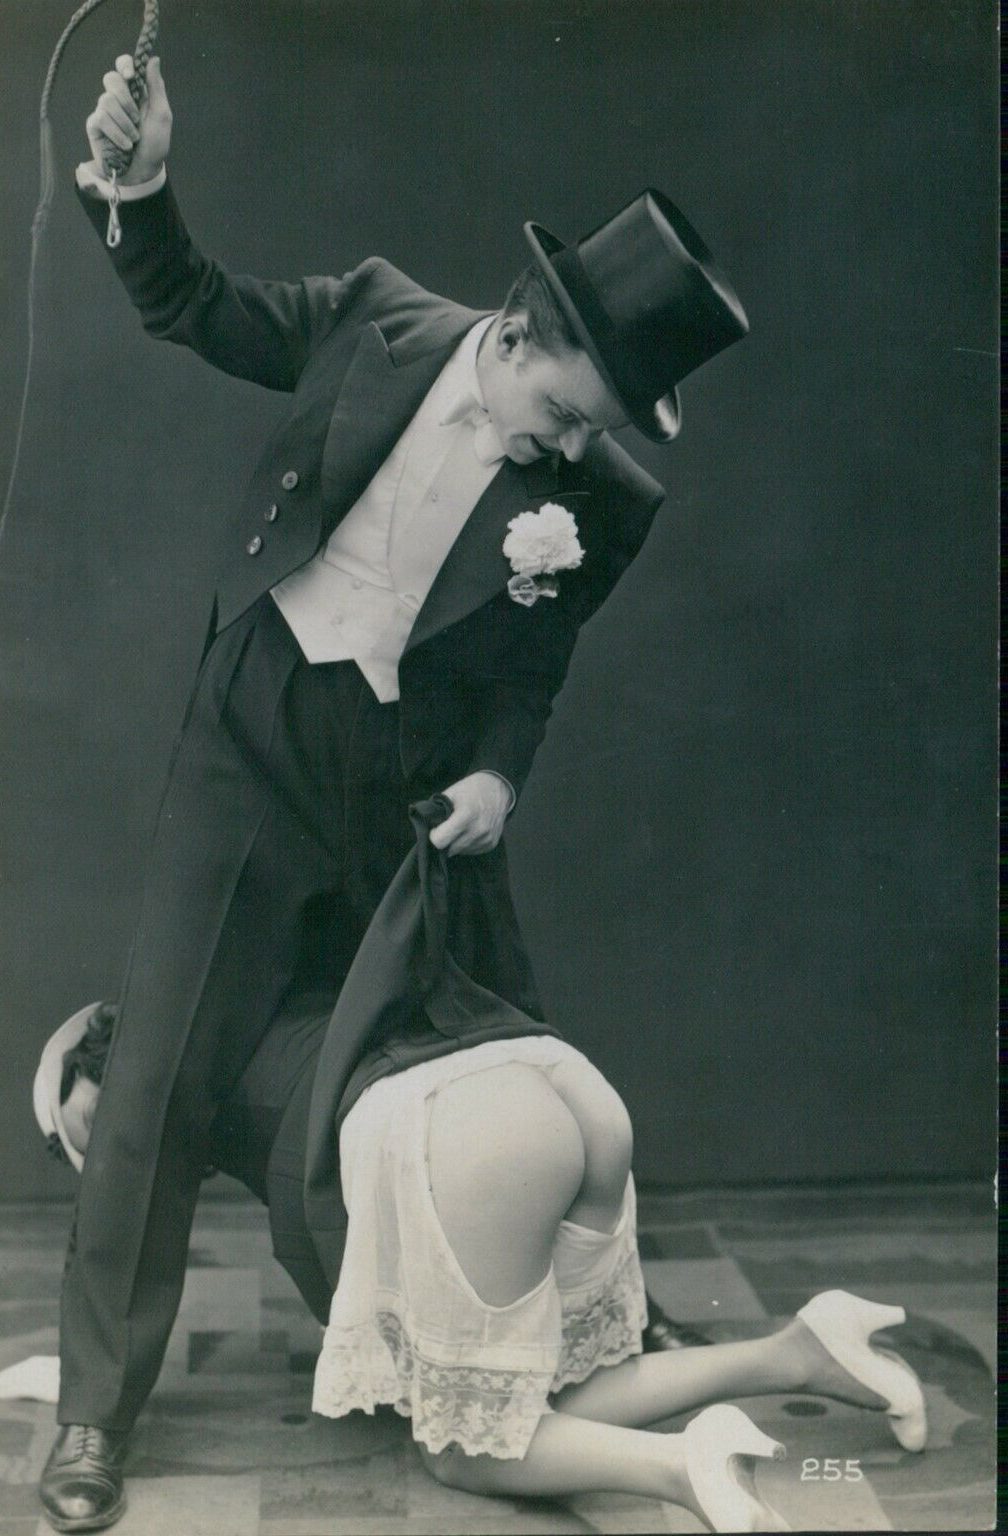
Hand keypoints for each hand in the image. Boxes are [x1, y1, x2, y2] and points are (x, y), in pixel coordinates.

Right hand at [85, 55, 171, 185]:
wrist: (143, 172)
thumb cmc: (155, 145)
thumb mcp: (161, 116)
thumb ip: (156, 87)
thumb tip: (153, 59)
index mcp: (135, 91)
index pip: (123, 65)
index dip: (124, 64)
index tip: (131, 75)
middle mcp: (117, 97)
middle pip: (111, 78)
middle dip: (126, 99)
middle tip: (137, 118)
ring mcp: (104, 110)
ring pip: (107, 100)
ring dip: (125, 123)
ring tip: (134, 138)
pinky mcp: (94, 125)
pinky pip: (101, 118)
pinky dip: (116, 133)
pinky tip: (125, 145)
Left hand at [428, 772, 512, 856]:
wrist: (497, 788)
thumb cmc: (471, 789)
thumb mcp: (451, 793)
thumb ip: (437, 811)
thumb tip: (425, 827)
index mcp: (466, 815)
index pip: (440, 841)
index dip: (434, 835)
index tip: (436, 828)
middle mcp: (478, 829)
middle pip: (450, 849)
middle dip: (445, 840)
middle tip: (448, 826)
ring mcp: (487, 838)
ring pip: (460, 852)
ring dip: (456, 843)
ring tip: (460, 827)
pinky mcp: (491, 844)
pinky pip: (471, 851)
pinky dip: (467, 844)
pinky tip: (469, 831)